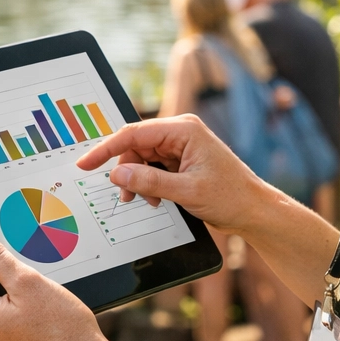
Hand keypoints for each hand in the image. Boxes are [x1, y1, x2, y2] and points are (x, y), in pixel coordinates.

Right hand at [75, 115, 271, 235]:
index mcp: (184, 129)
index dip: (106, 148)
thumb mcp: (187, 192)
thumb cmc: (230, 197)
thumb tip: (118, 174)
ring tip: (146, 201)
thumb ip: (150, 182)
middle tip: (126, 196)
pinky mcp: (181, 160)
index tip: (86, 163)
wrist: (253, 210)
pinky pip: (153, 167)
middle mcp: (180, 132)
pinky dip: (149, 183)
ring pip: (142, 158)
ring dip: (138, 180)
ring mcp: (181, 146)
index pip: (134, 133)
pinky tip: (156, 199)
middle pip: (136, 146)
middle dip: (127, 171)